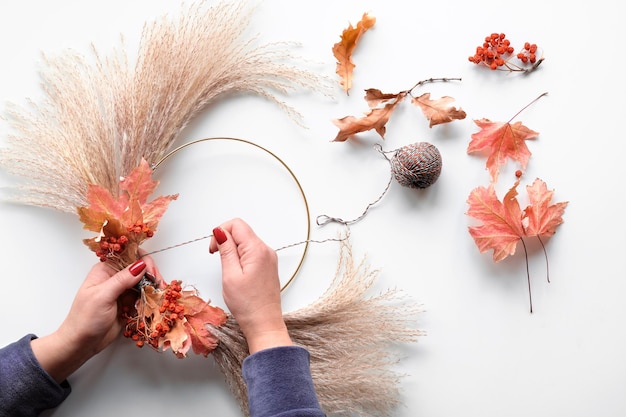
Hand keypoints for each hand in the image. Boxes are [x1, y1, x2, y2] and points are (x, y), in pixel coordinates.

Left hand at [31, 257, 153, 382]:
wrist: (81, 344)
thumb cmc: (85, 319)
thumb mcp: (102, 296)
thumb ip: (122, 279)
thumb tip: (140, 264)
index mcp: (106, 270)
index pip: (129, 256)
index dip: (143, 260)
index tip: (151, 272)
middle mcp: (115, 278)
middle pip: (140, 269)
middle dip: (151, 276)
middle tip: (158, 286)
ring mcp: (122, 291)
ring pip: (144, 283)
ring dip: (152, 289)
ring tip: (157, 296)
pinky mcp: (128, 304)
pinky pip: (143, 297)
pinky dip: (150, 299)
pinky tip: (152, 303)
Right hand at [209, 218, 291, 353]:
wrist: (264, 323)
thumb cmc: (247, 304)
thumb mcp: (230, 275)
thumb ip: (226, 250)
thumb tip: (220, 231)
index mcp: (257, 250)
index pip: (236, 224)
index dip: (221, 232)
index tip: (214, 249)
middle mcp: (266, 250)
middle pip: (242, 231)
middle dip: (226, 240)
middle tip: (217, 258)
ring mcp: (269, 258)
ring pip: (246, 241)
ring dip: (232, 249)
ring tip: (227, 269)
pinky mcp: (268, 266)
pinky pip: (252, 252)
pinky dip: (240, 256)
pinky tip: (236, 272)